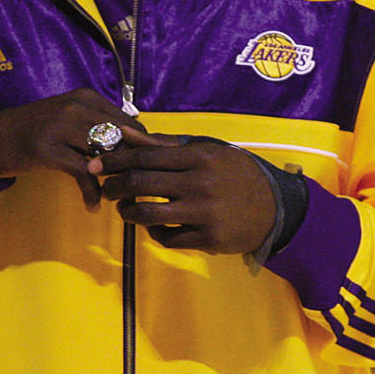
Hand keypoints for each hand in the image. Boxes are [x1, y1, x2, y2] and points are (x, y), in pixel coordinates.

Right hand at [0, 88, 145, 204]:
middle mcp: (76, 107)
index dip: (142, 148)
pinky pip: (83, 173)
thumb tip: (137, 143)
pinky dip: (91, 192)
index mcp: (87, 98)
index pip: (130, 123)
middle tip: (138, 188)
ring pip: (106, 154)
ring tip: (118, 198)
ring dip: (115, 181)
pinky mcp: (47, 149)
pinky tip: (92, 205)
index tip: (147, 169)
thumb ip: (99, 125)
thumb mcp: (69, 118)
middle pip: (123, 138)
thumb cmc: (35, 131)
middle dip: (133, 166)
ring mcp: (61, 126)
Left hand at [87, 130, 275, 254]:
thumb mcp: (212, 153)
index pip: (146, 155)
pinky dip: (153, 232)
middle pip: (140, 184)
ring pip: (147, 214)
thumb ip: (170, 145)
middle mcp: (201, 184)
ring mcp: (204, 213)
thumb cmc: (239, 176)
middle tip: (106, 187)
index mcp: (201, 157)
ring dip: (127, 212)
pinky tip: (154, 225)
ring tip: (125, 209)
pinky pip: (166, 238)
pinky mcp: (208, 239)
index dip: (115, 159)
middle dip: (114, 186)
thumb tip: (130, 134)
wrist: (276, 210)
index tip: (97, 163)